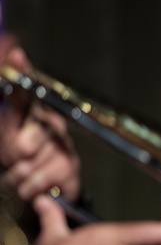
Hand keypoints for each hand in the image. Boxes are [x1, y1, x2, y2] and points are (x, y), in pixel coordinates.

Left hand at [0, 34, 81, 201]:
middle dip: (15, 149)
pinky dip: (26, 187)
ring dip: (18, 172)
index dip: (22, 71)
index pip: (26, 89)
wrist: (47, 189)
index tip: (17, 55)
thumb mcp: (7, 136)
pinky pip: (36, 179)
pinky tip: (30, 185)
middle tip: (13, 157)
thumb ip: (8, 108)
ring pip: (28, 160)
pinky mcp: (68, 166)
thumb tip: (10, 69)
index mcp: (32, 112)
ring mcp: (61, 145)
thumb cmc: (23, 159)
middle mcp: (50, 123)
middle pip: (32, 131)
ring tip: (21, 173)